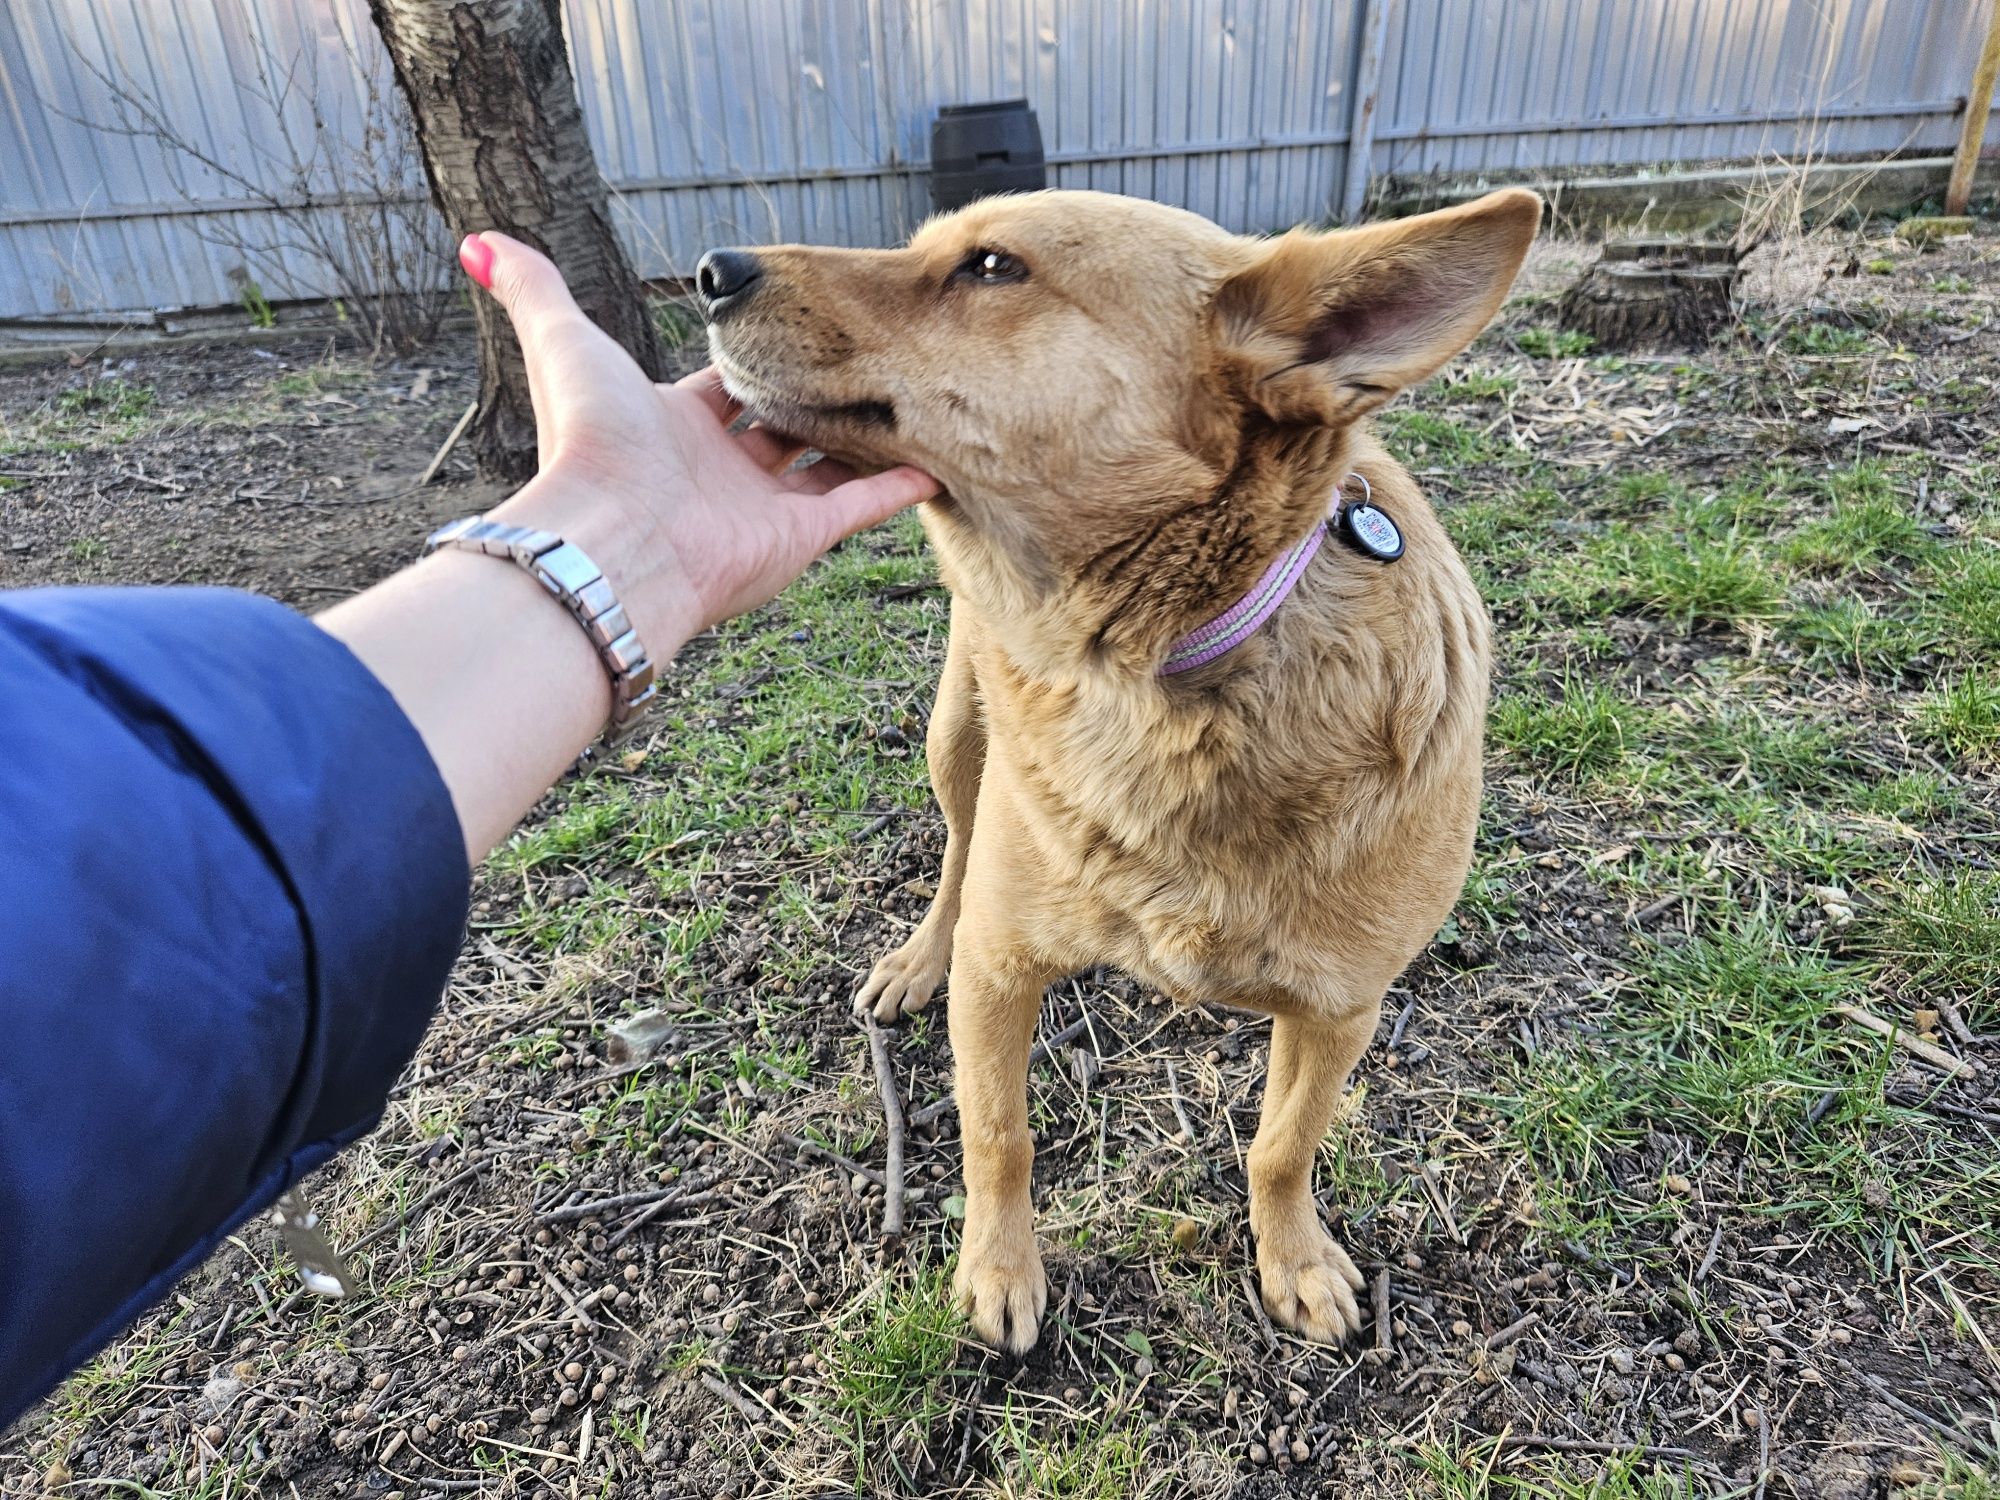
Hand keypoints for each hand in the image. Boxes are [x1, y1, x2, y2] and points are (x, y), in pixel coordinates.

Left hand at [460, 231, 937, 653]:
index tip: (793, 329)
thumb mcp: (563, 343)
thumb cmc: (590, 445)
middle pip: (778, 426)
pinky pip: (859, 505)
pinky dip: (897, 487)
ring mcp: (761, 507)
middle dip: (814, 396)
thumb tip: (477, 239)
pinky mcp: (798, 538)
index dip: (753, 358)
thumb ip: (532, 290)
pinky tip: (934, 463)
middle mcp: (717, 470)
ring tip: (905, 405)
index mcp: (669, 426)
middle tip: (859, 360)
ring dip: (862, 438)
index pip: (722, 387)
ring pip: (824, 465)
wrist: (612, 540)